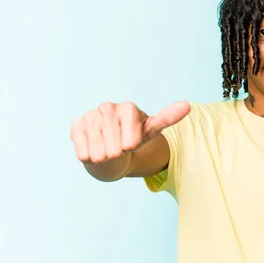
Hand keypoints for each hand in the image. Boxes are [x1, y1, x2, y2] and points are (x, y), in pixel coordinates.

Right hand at [70, 101, 190, 163]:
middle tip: (118, 148)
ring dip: (104, 156)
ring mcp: (90, 116)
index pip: (131, 141)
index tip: (132, 143)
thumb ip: (167, 119)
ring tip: (107, 149)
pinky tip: (93, 148)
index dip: (131, 147)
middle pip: (115, 148)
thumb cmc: (132, 140)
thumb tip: (187, 106)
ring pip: (99, 153)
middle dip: (118, 153)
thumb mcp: (150, 132)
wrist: (109, 147)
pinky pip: (83, 152)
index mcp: (128, 107)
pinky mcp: (76, 126)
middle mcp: (108, 108)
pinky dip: (89, 156)